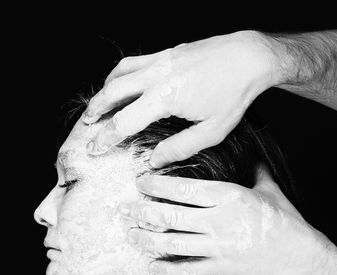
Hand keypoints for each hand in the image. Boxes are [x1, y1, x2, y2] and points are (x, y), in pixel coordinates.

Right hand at [83, 31, 279, 166]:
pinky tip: (120, 84)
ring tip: (97, 106)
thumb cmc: (234, 94)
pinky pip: (133, 61)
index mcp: (166, 97)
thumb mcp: (211, 131)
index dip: (106, 137)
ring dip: (103, 91)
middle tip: (87, 127)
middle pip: (112, 92)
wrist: (249, 58)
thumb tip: (154, 160)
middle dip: (95, 111)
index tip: (95, 148)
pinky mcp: (166, 53)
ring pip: (119, 73)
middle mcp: (157, 75)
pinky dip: (119, 74)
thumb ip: (179, 147)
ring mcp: (160, 60)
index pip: (124, 121)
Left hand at [118, 168, 320, 274]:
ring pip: (174, 243)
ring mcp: (218, 246)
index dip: (158, 186)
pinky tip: (150, 266)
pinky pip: (189, 269)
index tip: (140, 182)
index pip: (185, 189)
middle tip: (124, 209)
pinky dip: (168, 269)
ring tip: (130, 234)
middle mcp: (219, 221)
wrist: (297, 254)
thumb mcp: (268, 189)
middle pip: (172, 216)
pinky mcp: (221, 266)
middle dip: (143, 212)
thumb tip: (250, 151)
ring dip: (148, 239)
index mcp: (228, 197)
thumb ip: (253, 169)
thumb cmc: (283, 219)